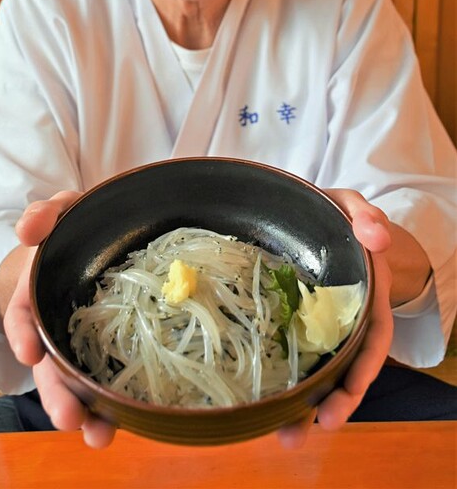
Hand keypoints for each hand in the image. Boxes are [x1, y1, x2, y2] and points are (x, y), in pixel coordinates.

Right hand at [3, 190, 116, 447]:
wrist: (102, 240)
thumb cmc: (77, 229)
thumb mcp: (60, 214)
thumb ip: (44, 214)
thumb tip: (28, 228)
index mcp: (39, 295)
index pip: (23, 317)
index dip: (25, 335)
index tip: (29, 353)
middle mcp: (57, 326)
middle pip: (51, 366)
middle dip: (58, 394)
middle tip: (69, 418)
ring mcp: (85, 343)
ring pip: (80, 383)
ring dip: (87, 410)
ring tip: (99, 436)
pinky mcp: (115, 350)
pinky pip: (112, 379)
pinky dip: (116, 403)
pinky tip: (129, 421)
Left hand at [277, 189, 392, 447]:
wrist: (308, 216)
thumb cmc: (332, 214)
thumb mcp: (350, 207)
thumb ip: (364, 216)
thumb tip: (378, 237)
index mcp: (365, 297)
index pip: (372, 339)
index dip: (363, 368)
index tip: (349, 393)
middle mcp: (345, 319)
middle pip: (347, 368)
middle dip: (335, 401)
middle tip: (314, 427)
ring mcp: (318, 326)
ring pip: (320, 371)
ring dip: (307, 405)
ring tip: (288, 435)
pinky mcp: (290, 325)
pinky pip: (292, 357)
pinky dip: (282, 382)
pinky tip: (263, 406)